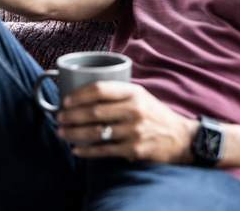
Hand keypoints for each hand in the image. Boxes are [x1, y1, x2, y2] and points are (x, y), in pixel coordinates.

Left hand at [56, 81, 195, 163]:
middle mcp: (134, 110)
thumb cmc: (154, 114)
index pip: (100, 89)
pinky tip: (76, 149)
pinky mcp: (133, 149)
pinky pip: (104, 150)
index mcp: (134, 92)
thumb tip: (84, 93)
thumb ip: (118, 93)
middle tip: (59, 117)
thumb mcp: (140, 96)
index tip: (66, 100)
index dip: (79, 95)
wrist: (180, 138)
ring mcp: (134, 131)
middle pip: (94, 112)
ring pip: (96, 132)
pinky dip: (87, 151)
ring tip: (62, 132)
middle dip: (71, 115)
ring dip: (74, 133)